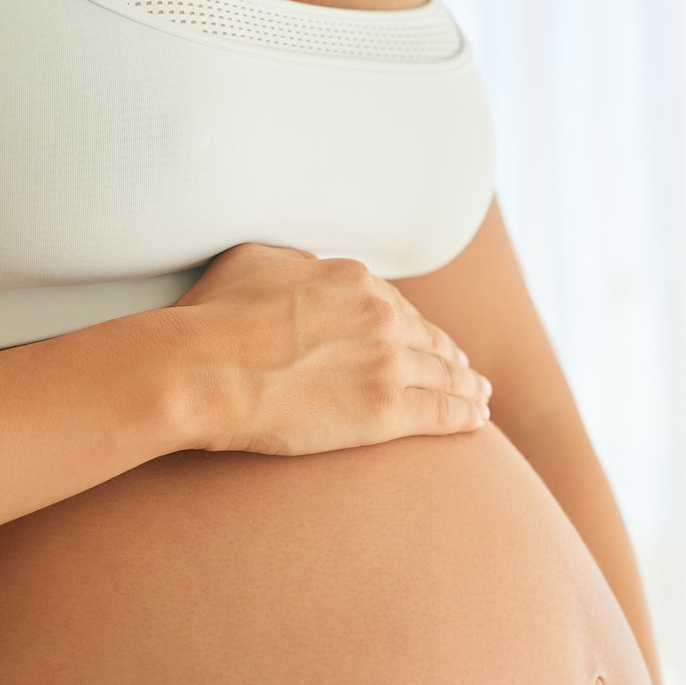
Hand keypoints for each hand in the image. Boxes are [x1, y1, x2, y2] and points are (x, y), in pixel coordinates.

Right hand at [167, 242, 493, 454]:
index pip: (395, 305)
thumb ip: (294, 264)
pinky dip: (464, 416)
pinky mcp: (384, 412)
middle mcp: (380, 317)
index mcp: (352, 281)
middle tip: (468, 370)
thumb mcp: (254, 262)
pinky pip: (439, 414)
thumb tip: (306, 271)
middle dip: (451, 355)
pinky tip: (477, 421)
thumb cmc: (212, 318)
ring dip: (467, 386)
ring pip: (443, 375)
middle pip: (427, 339)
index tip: (426, 337)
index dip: (413, 324)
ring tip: (481, 398)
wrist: (205, 369)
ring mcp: (387, 364)